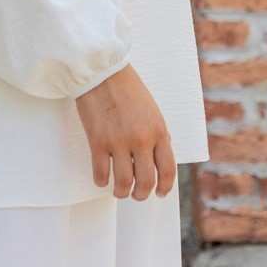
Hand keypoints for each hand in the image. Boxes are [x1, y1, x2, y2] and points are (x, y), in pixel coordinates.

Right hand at [74, 63, 176, 199]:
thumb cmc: (127, 87)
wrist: (102, 71)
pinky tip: (102, 179)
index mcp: (158, 130)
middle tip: (137, 194)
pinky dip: (102, 181)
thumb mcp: (151, 110)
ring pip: (124, 184)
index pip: (168, 170)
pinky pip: (101, 174)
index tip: (159, 193)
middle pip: (147, 182)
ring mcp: (119, 142)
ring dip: (122, 192)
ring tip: (120, 191)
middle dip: (142, 194)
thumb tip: (157, 159)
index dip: (164, 187)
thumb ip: (156, 134)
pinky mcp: (98, 142)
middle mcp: (141, 140)